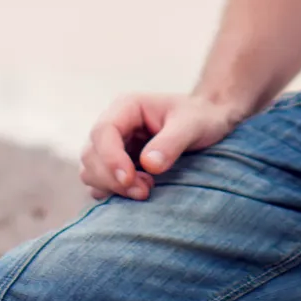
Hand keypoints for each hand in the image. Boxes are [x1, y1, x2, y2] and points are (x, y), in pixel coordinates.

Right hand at [78, 93, 243, 200]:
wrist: (209, 122)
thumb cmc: (201, 118)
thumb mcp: (192, 125)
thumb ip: (172, 142)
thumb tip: (149, 165)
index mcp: (127, 107)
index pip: (103, 132)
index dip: (111, 158)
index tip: (130, 178)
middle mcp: (114, 125)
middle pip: (91, 155)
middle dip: (112, 178)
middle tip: (145, 190)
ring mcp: (113, 147)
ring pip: (91, 171)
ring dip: (113, 187)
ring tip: (147, 189)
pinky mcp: (116, 165)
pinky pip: (100, 183)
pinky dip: (113, 192)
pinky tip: (139, 191)